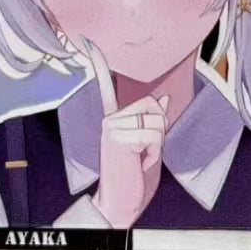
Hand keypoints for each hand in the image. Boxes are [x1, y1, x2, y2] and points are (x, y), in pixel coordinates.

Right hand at [82, 38, 168, 229]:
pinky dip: (154, 151)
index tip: (88, 42)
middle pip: (153, 105)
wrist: (120, 207)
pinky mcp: (116, 137)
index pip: (107, 85)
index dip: (99, 63)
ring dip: (157, 144)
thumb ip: (154, 122)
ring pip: (156, 120)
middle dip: (159, 129)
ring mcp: (111, 127)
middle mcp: (110, 118)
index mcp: (114, 118)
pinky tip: (139, 160)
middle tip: (145, 151)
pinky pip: (152, 133)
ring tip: (141, 159)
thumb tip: (162, 99)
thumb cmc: (133, 180)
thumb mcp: (149, 147)